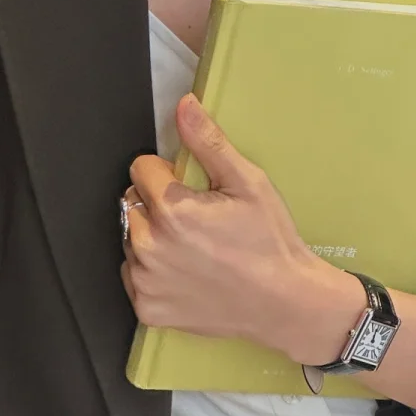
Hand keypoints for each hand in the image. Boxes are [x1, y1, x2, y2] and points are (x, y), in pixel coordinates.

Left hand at [121, 94, 362, 363]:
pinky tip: (186, 274)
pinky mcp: (148, 308)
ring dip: (152, 240)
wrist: (284, 302)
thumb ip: (208, 143)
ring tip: (193, 250)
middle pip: (132, 205)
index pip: (140, 169)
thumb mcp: (248, 183)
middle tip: (195, 223)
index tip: (189, 189)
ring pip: (131, 242)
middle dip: (156, 206)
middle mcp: (149, 246)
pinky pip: (134, 278)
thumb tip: (184, 107)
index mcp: (171, 209)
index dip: (165, 173)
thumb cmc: (270, 243)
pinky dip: (153, 275)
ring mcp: (146, 281)